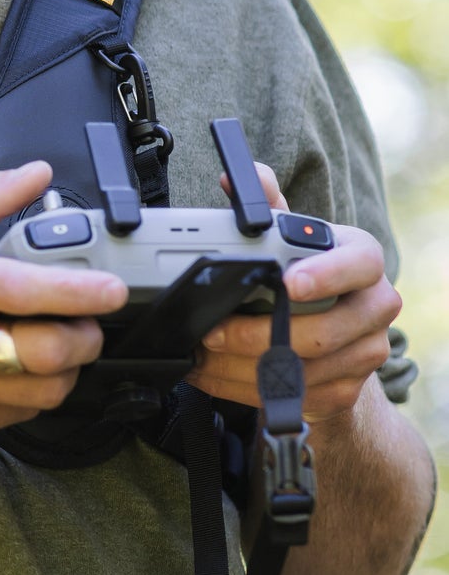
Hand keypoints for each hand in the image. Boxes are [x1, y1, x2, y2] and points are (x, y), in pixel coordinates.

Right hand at [0, 161, 128, 446]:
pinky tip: (21, 372)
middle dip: (87, 336)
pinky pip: (21, 414)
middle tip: (87, 324)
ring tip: (56, 348)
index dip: (83, 291)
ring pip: (45, 389)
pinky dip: (34, 393)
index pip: (28, 289)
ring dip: (67, 369)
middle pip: (49, 349)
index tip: (111, 290)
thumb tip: (37, 174)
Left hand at [187, 164, 400, 424]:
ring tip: (199, 357)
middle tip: (210, 332)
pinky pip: (296, 396)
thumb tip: (236, 177)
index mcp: (362, 260)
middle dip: (256, 336)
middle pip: (323, 331)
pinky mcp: (347, 388)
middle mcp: (376, 306)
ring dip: (241, 369)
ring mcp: (368, 352)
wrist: (332, 333)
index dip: (325, 274)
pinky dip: (245, 389)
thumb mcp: (289, 237)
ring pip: (304, 370)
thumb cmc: (304, 273)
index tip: (286, 284)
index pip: (358, 263)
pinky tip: (214, 377)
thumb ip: (268, 206)